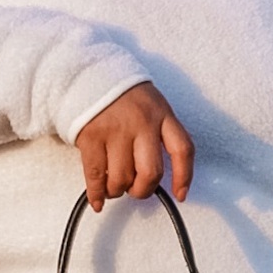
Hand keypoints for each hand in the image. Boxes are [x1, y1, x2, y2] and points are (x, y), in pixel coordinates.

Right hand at [74, 83, 193, 211]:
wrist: (89, 72)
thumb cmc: (124, 95)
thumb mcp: (152, 104)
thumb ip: (160, 132)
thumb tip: (160, 173)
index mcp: (161, 114)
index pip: (183, 149)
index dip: (184, 177)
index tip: (180, 194)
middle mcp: (141, 123)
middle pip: (151, 172)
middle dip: (143, 190)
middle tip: (136, 189)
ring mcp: (115, 130)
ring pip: (122, 178)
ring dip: (118, 191)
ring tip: (115, 187)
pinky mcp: (91, 136)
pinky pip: (96, 175)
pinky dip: (97, 193)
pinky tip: (98, 200)